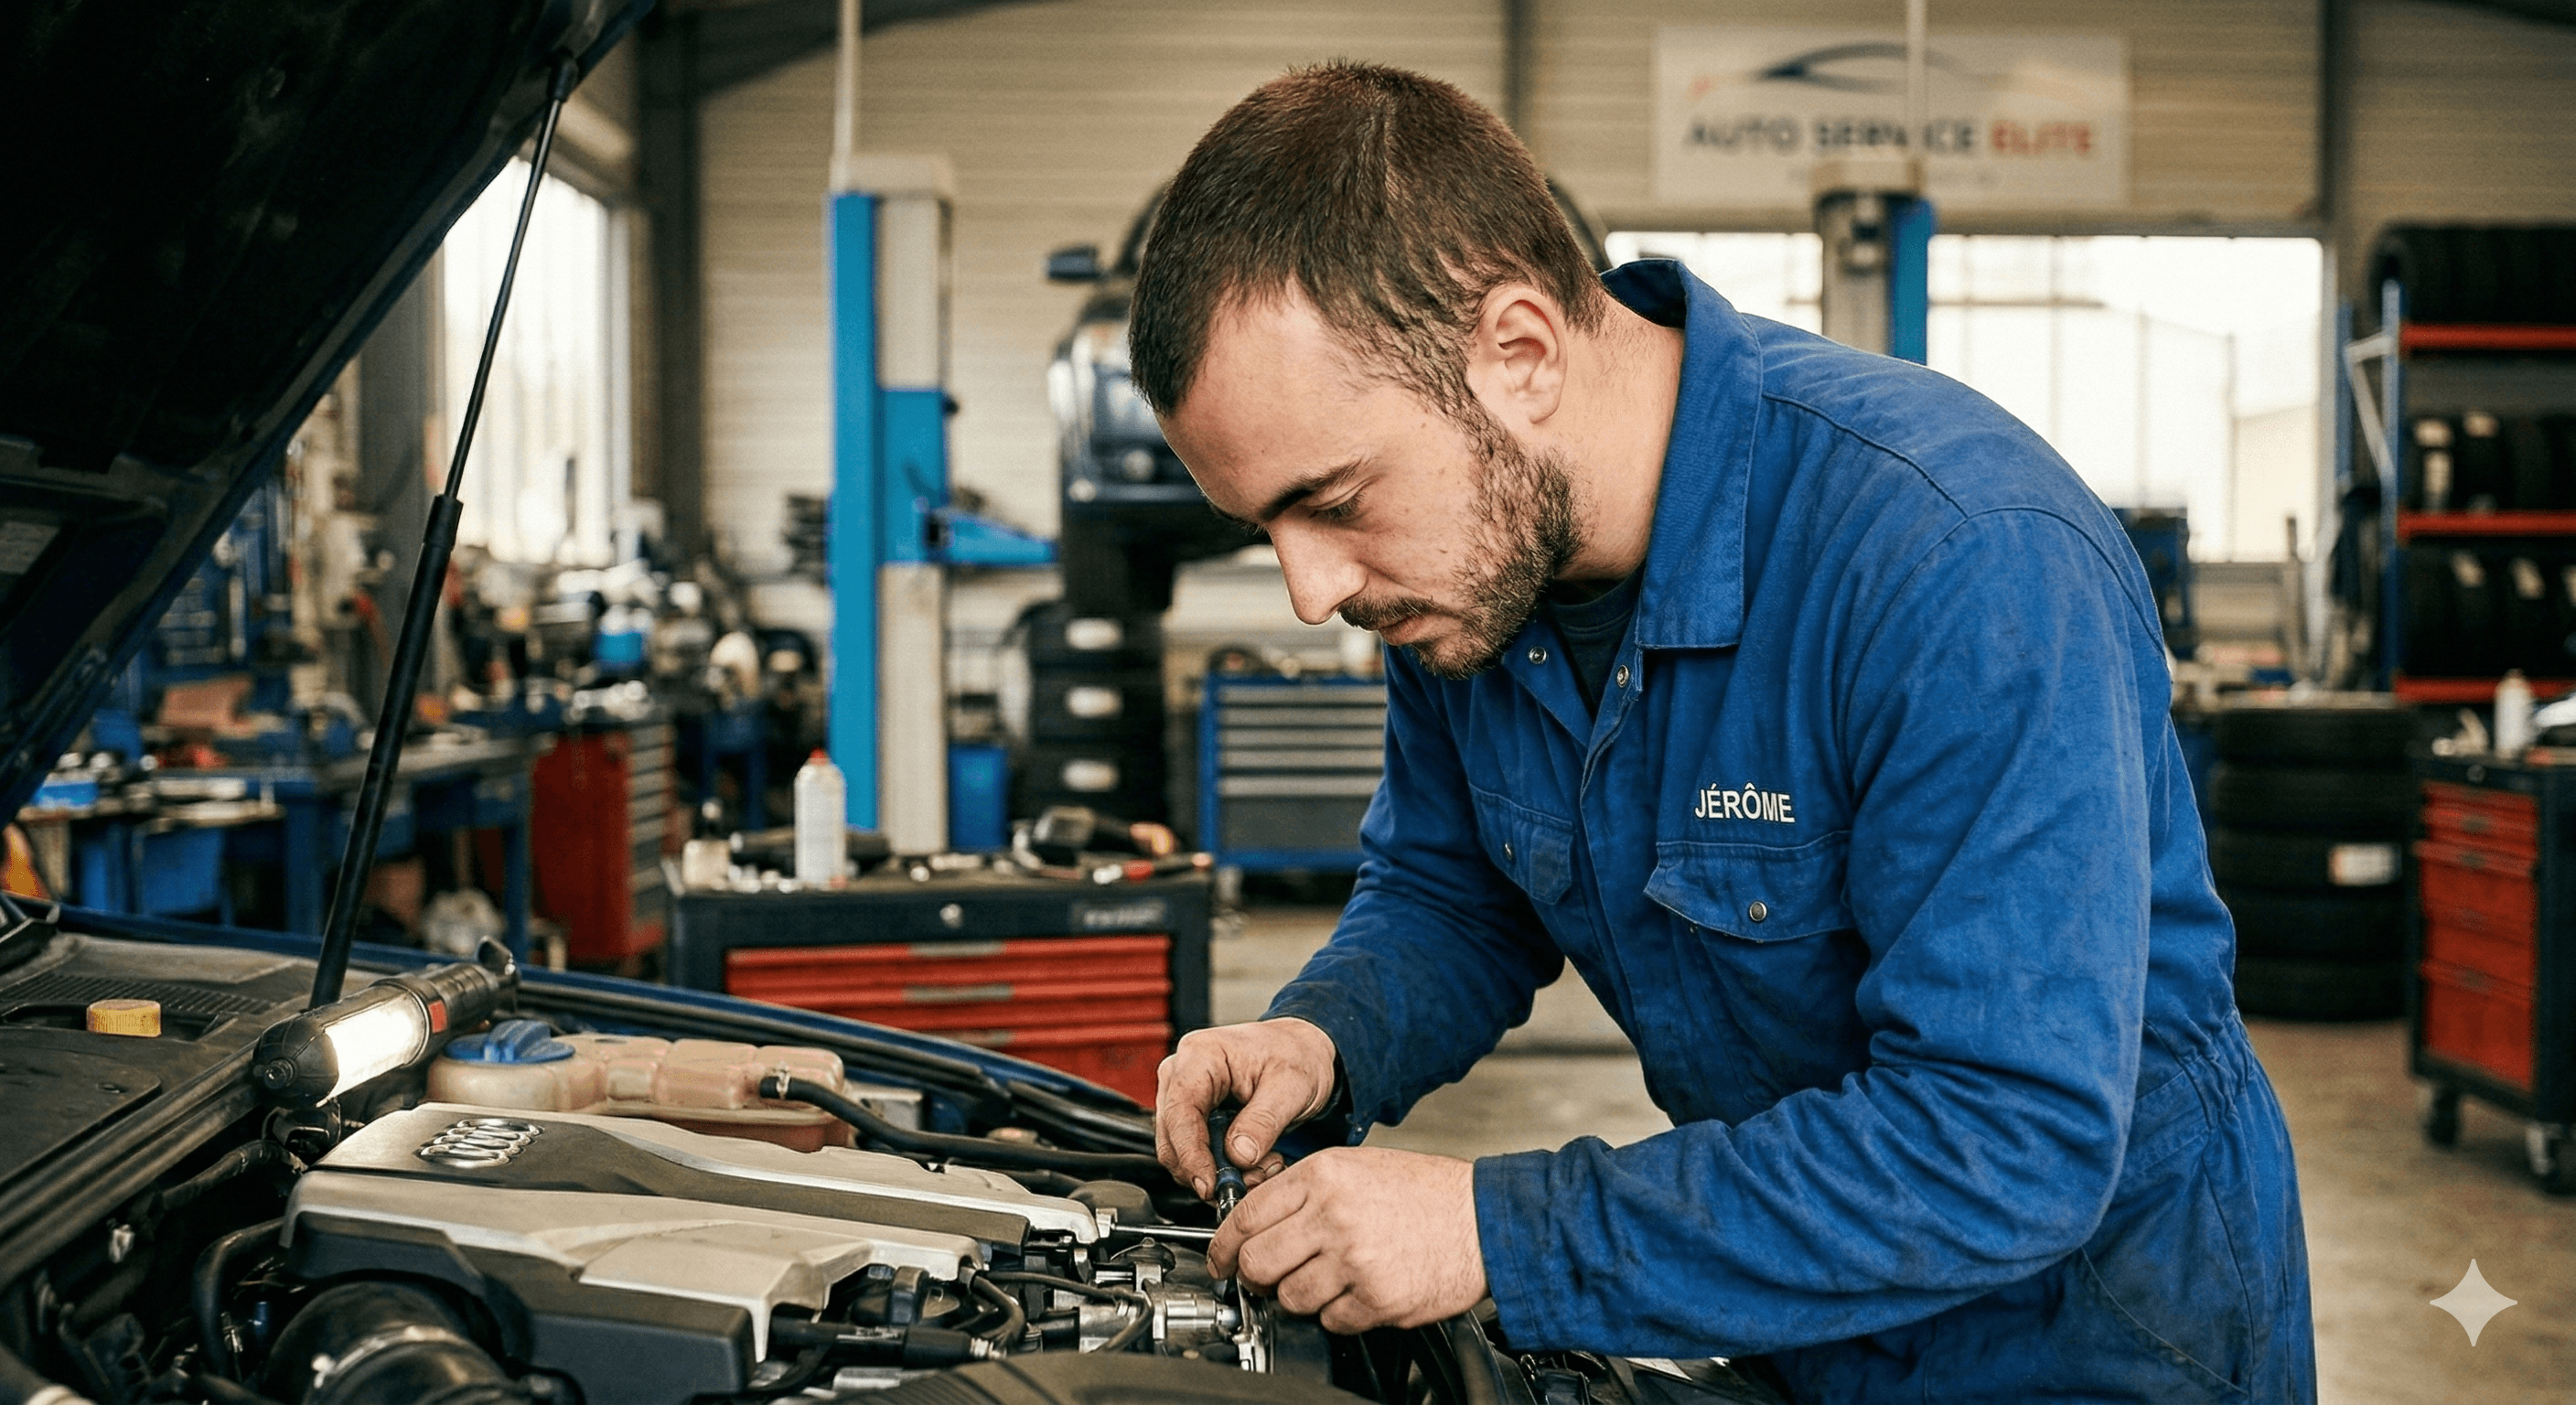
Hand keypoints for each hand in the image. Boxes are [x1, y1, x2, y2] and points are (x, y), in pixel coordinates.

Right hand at [1155, 1018, 1338, 1196]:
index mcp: (1200, 1055)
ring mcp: (1182, 1094)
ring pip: (1180, 1151)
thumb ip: (1264, 1121)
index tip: (1209, 1185)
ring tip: (1260, 1168)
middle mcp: (1181, 1073)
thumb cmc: (1294, 1054)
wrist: (1300, 1050)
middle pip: (1173, 1137)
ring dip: (1217, 1171)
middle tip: (1249, 1182)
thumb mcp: (1292, 1085)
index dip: (1191, 1155)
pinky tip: (1251, 1163)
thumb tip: (1239, 1155)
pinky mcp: (1191, 1114)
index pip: (1180, 1112)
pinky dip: (1220, 1167)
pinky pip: (1193, 1152)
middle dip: (1209, 1169)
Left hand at [1209, 1146, 1486, 1332]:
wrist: (1485, 1220)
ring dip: (1301, 1297)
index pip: (1246, 1215)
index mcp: (1323, 1176)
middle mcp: (1333, 1216)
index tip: (1220, 1258)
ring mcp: (1354, 1260)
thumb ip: (1304, 1190)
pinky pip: (1331, 1321)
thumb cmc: (1426, 1193)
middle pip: (1256, 1263)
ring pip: (1290, 1298)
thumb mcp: (1358, 1167)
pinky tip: (1359, 1291)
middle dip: (1255, 1277)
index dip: (1223, 1244)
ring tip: (1328, 1280)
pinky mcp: (1376, 1299)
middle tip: (1266, 1277)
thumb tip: (1254, 1221)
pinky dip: (1339, 1314)